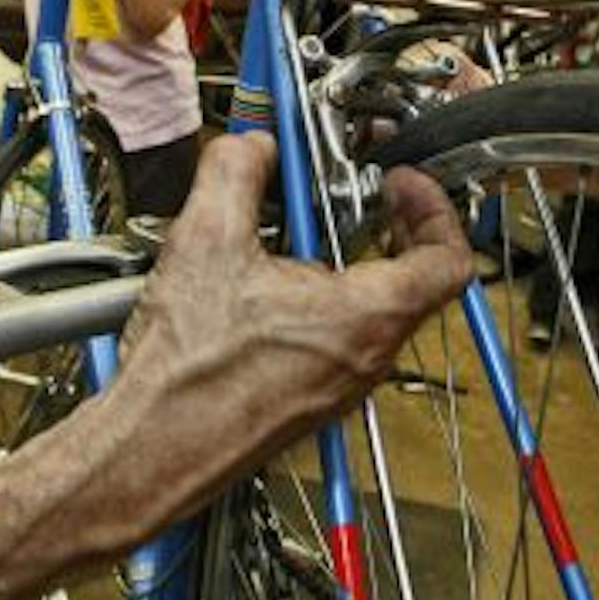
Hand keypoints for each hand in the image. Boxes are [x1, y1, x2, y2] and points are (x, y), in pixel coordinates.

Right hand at [102, 135, 469, 516]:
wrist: (150, 451)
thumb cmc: (188, 375)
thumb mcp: (207, 239)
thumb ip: (236, 171)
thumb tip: (249, 148)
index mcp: (367, 317)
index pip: (448, 259)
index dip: (434, 208)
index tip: (403, 183)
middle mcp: (367, 358)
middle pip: (412, 281)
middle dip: (386, 226)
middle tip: (354, 196)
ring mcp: (341, 385)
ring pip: (371, 311)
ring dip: (344, 264)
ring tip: (295, 237)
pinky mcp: (311, 400)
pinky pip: (336, 339)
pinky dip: (317, 301)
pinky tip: (261, 286)